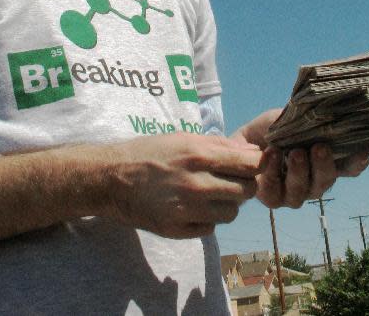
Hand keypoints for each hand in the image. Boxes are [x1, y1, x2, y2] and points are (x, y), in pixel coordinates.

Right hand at [108, 133, 262, 238]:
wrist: (111, 178)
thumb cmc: (149, 152)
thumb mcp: (183, 138)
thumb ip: (221, 146)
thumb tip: (254, 153)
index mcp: (199, 155)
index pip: (250, 165)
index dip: (257, 165)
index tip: (252, 165)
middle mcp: (197, 184)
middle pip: (246, 191)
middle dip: (243, 185)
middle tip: (228, 180)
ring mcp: (187, 210)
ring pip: (231, 213)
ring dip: (226, 204)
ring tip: (208, 194)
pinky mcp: (177, 230)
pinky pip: (211, 228)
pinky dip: (207, 219)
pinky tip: (192, 208)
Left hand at [232, 109, 368, 208]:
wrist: (241, 140)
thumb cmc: (272, 129)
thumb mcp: (292, 117)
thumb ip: (310, 118)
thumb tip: (328, 107)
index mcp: (325, 161)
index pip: (349, 167)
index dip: (358, 162)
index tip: (364, 150)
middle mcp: (314, 180)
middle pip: (327, 181)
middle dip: (325, 165)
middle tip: (319, 147)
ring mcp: (294, 193)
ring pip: (305, 191)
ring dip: (300, 171)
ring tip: (294, 152)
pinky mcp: (273, 199)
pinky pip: (277, 192)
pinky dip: (275, 173)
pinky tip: (272, 156)